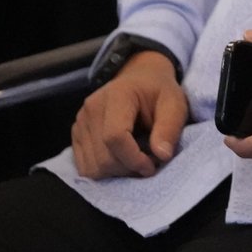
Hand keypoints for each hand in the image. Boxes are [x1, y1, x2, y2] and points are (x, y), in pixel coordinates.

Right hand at [71, 51, 186, 178]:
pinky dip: (105, 171)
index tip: (152, 166)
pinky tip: (122, 160)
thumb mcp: (175, 104)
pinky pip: (85, 167)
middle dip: (128, 168)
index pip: (115, 136)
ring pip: (91, 167)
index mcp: (117, 95)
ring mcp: (80, 122)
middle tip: (149, 163)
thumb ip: (170, 127)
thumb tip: (162, 156)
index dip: (133, 158)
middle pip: (102, 157)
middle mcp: (92, 108)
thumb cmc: (159, 92)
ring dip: (117, 172)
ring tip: (137, 160)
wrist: (140, 79)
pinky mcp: (76, 134)